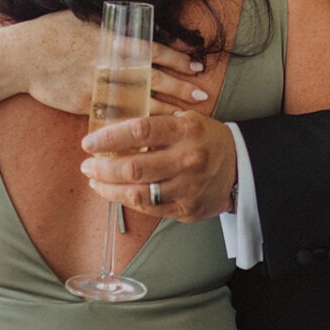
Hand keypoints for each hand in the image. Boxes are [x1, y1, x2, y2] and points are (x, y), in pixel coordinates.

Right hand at [16, 10, 204, 115]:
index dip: (179, 60)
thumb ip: (111, 27)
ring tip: (186, 117)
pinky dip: (137, 124)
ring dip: (166, 109)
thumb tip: (130, 24)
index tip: (196, 67)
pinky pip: (118, 116)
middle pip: (157, 78)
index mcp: (116, 41)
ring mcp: (103, 86)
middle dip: (182, 88)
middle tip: (203, 96)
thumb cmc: (52, 32)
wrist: (24, 56)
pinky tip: (152, 132)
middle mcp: (114, 64)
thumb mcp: (85, 19)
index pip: (157, 51)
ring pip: (142, 100)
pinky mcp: (90, 104)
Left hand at [80, 110, 237, 221]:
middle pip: (133, 168)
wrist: (242, 168)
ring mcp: (188, 188)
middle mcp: (187, 160)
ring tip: (94, 181)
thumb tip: (112, 129)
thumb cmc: (206, 139)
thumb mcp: (187, 120)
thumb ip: (155, 124)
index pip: (140, 131)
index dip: (109, 138)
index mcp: (186, 131)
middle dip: (102, 168)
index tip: (89, 143)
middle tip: (87, 165)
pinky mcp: (187, 210)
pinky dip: (127, 201)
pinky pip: (149, 209)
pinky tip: (115, 193)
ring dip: (108, 189)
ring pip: (138, 194)